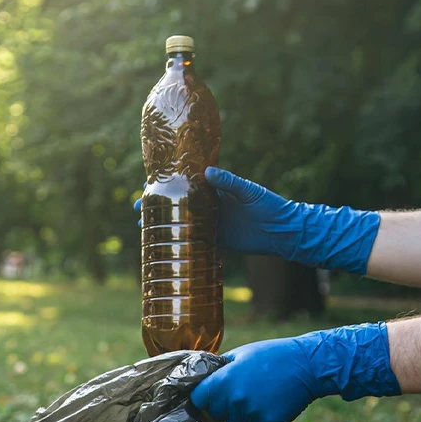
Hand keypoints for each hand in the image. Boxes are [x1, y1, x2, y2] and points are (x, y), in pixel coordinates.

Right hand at [134, 168, 380, 273]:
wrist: (284, 231)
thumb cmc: (270, 205)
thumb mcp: (249, 191)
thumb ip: (230, 182)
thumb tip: (208, 173)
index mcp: (216, 190)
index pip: (186, 185)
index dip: (167, 186)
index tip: (147, 185)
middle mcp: (211, 207)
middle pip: (178, 206)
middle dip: (157, 208)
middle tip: (136, 211)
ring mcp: (213, 225)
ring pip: (183, 225)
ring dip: (165, 227)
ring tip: (143, 230)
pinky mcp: (219, 242)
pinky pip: (196, 243)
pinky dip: (181, 245)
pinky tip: (165, 248)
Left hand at [190, 323, 400, 421]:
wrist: (307, 365)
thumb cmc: (272, 355)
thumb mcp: (242, 353)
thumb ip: (220, 368)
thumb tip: (203, 378)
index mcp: (223, 380)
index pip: (198, 399)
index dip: (204, 397)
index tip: (211, 395)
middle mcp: (234, 399)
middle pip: (216, 414)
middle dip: (225, 406)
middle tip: (242, 393)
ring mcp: (250, 414)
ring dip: (243, 416)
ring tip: (258, 398)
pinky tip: (270, 406)